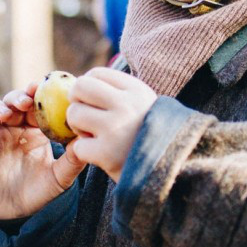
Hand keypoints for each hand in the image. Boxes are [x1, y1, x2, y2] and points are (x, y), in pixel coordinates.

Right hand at [0, 83, 86, 219]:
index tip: (47, 89)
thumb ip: (73, 159)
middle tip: (28, 99)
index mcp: (34, 129)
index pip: (34, 103)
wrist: (18, 215)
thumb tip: (88, 139)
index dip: (39, 93)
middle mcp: (12, 128)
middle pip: (11, 100)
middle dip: (18, 96)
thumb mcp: (61, 176)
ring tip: (8, 114)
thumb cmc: (40, 191)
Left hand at [65, 68, 156, 182]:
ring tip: (95, 137)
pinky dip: (85, 152)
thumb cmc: (151, 137)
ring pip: (74, 114)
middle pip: (80, 87)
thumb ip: (119, 93)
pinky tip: (100, 155)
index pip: (97, 73)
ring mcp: (116, 129)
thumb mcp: (145, 106)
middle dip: (76, 102)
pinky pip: (78, 146)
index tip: (92, 101)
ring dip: (78, 127)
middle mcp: (126, 105)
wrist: (173, 172)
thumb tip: (82, 82)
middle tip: (85, 117)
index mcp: (137, 90)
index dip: (88, 87)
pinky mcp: (106, 154)